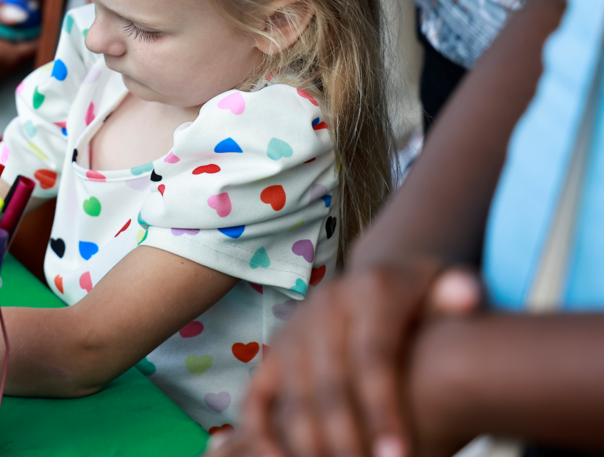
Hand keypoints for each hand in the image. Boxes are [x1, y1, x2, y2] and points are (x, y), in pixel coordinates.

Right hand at [208, 259, 477, 456]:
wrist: (380, 283)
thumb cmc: (426, 302)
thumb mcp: (448, 288)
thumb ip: (459, 294)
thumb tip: (466, 296)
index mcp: (370, 291)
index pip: (371, 355)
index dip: (381, 408)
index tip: (398, 455)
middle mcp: (324, 306)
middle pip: (329, 383)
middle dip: (347, 438)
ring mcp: (294, 329)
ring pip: (295, 397)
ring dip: (311, 445)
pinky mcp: (273, 352)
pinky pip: (256, 399)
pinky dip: (262, 435)